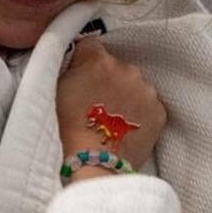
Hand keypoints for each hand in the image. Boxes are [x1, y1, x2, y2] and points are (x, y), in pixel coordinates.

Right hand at [57, 38, 164, 169]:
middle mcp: (127, 69)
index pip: (91, 45)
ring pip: (134, 85)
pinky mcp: (158, 112)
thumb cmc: (64, 130)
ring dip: (124, 96)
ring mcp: (146, 90)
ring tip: (108, 121)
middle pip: (115, 66)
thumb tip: (76, 60)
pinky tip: (123, 129)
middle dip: (106, 80)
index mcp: (98, 60)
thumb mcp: (53, 89)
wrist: (92, 166)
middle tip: (92, 106)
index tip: (78, 78)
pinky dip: (138, 114)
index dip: (82, 62)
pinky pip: (148, 105)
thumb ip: (68, 67)